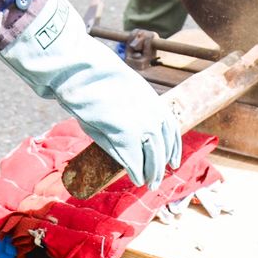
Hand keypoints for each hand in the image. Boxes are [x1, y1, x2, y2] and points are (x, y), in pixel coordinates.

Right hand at [0, 0, 181, 187]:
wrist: (84, 73)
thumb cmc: (98, 80)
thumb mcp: (122, 94)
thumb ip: (132, 113)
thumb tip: (134, 131)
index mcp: (154, 101)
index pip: (172, 129)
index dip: (174, 148)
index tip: (173, 160)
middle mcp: (153, 115)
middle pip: (162, 148)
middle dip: (160, 166)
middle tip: (157, 180)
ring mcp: (141, 126)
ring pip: (152, 158)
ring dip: (151, 173)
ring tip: (148, 183)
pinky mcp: (126, 136)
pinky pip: (134, 161)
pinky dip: (136, 172)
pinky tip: (136, 180)